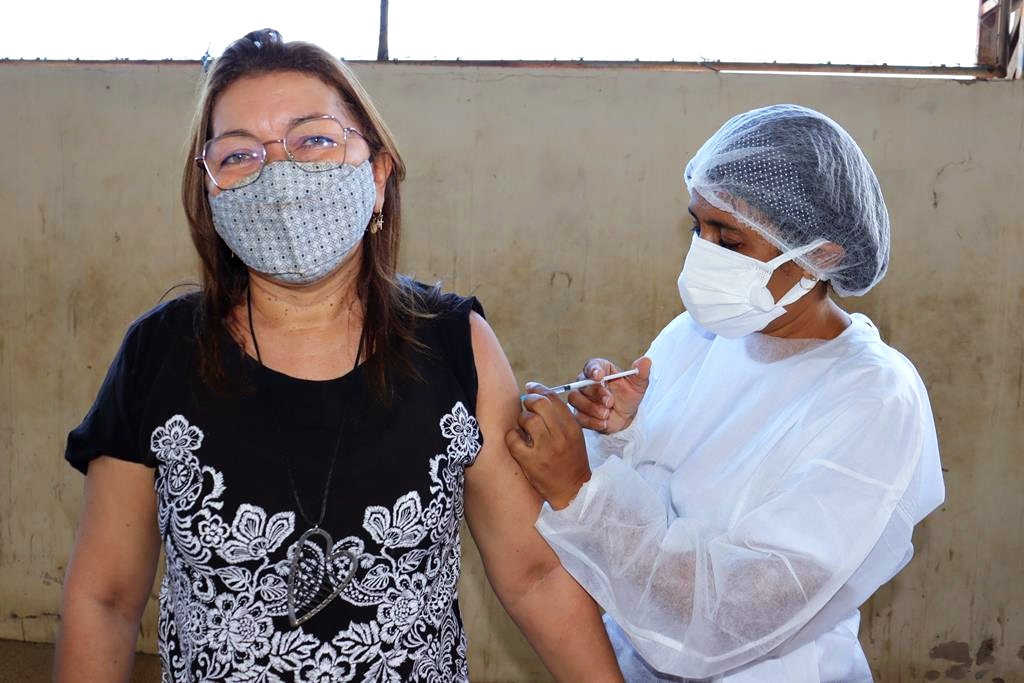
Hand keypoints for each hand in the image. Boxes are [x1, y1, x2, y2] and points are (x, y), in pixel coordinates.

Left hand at [504, 385, 591, 509]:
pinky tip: (517, 440)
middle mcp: (559, 436)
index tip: (531, 388)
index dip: (539, 389)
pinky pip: (513, 439)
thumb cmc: (571, 459)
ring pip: (526, 419)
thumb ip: (560, 416)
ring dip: (521, 419)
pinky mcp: (530, 462)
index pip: (553, 399)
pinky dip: (512, 436)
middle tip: (526, 405)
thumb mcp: (574, 435)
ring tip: (524, 427)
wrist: (572, 490)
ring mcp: (545, 449)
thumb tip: (538, 395)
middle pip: (539, 404)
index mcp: (571, 427)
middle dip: (528, 400)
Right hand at [568, 357, 650, 433]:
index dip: (593, 370)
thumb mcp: (638, 384)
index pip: (591, 365)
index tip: (599, 376)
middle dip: (596, 393)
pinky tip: (603, 423)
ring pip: (575, 399)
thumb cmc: (629, 395)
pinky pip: (578, 417)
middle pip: (582, 384)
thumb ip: (641, 372)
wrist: (626, 416)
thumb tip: (646, 360)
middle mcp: (586, 382)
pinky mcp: (579, 413)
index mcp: (600, 369)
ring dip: (591, 408)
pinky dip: (591, 421)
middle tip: (609, 402)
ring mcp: (581, 398)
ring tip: (607, 414)